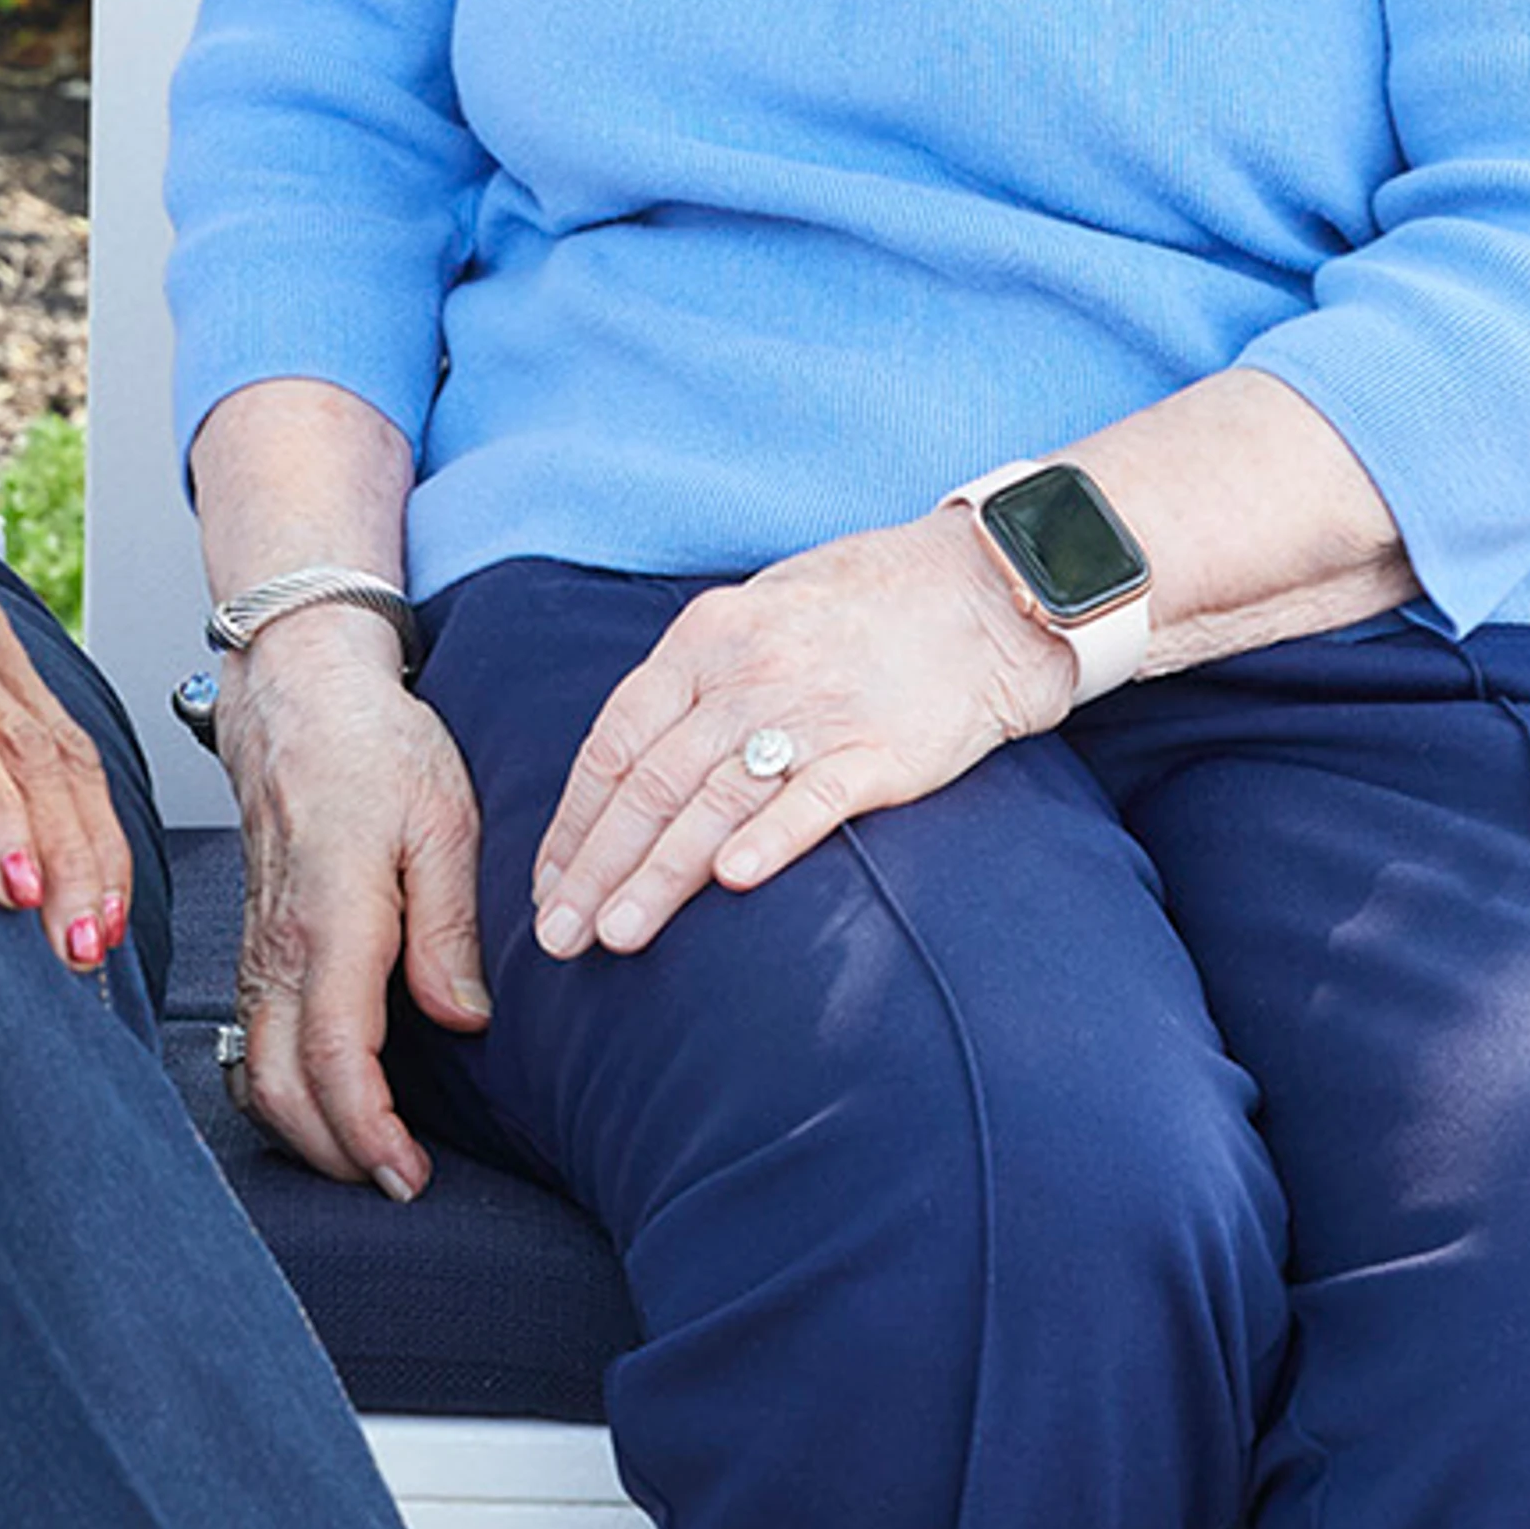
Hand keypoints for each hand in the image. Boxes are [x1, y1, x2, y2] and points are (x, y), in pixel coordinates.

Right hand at [217, 615, 490, 1200]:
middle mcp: (281, 942)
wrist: (299, 689)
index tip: (409, 1176)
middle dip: (336, 1154)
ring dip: (307, 1130)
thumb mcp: (443, 818)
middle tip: (399, 1184)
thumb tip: (462, 1019)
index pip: (337, 1057)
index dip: (370, 1132)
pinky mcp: (255, 940)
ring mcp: (258, 944)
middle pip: (282, 1088)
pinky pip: (252, 1038)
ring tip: (369, 1156)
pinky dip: (282, 1089)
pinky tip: (325, 1100)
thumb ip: (449, 925)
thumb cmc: (375, 742)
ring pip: (256, 1072)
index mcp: (332, 916)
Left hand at [532, 512, 1068, 959]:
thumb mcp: (758, 613)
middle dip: (596, 865)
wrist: (982, 592)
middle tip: (558, 935)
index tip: (547, 881)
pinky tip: (731, 884)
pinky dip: (769, 840)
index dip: (575, 818)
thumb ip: (697, 678)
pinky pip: (813, 800)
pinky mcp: (880, 752)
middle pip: (651, 782)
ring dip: (657, 876)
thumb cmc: (860, 607)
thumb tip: (635, 757)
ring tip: (614, 936)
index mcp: (705, 637)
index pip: (617, 739)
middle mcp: (747, 673)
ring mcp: (813, 712)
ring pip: (714, 802)